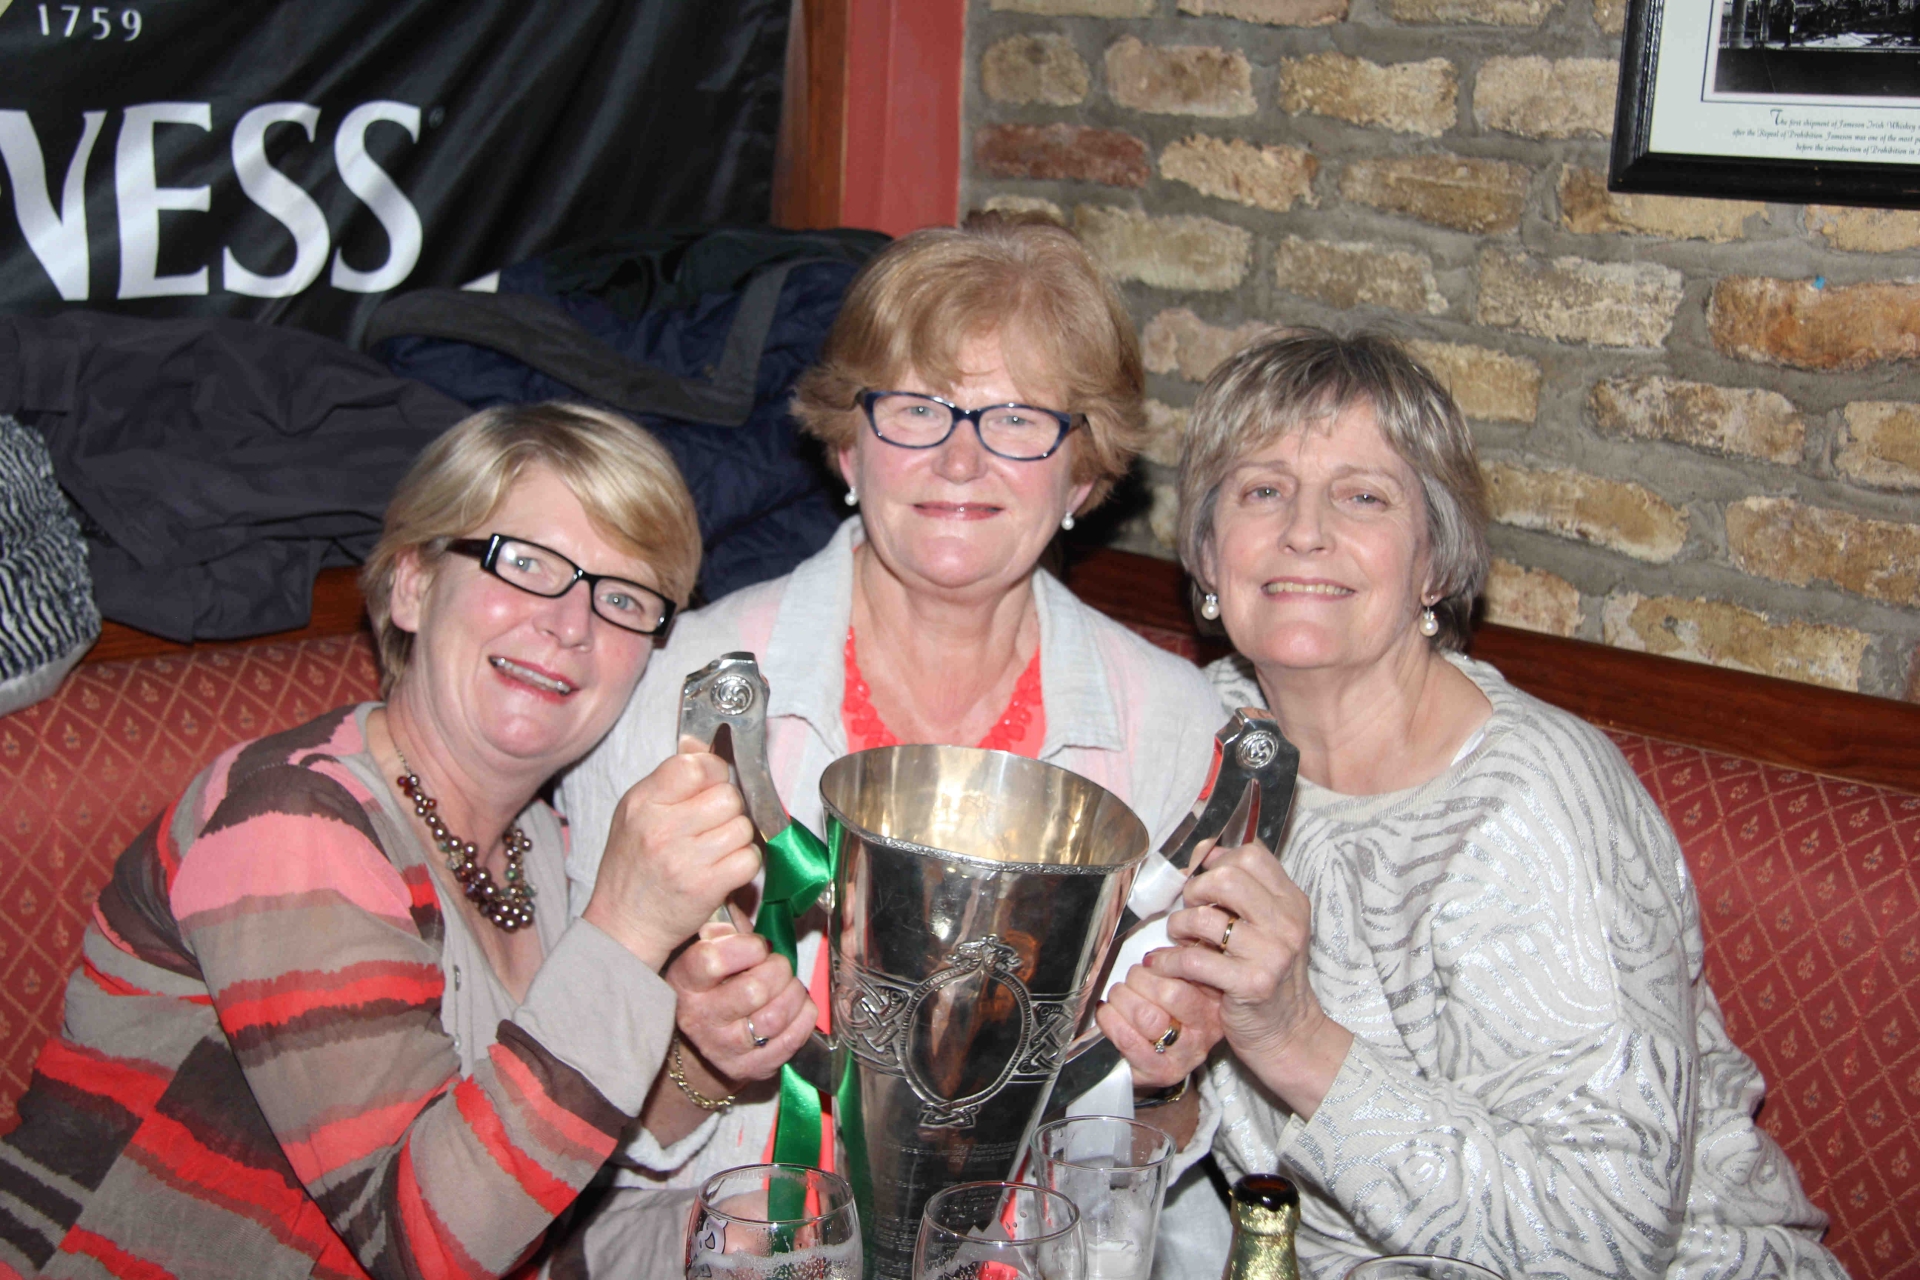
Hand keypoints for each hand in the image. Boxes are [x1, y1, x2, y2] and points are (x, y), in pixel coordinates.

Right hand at [582, 744, 759, 969]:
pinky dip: (744, 863)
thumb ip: (669, 781)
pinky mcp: (707, 888)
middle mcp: (663, 828)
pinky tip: (725, 867)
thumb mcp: (635, 813)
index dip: (714, 772)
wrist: (623, 924)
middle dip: (729, 808)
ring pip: (743, 827)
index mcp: (644, 803)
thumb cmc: (632, 867)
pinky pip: (750, 859)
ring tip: (716, 848)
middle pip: (728, 796)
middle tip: (713, 823)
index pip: (696, 766)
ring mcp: (686, 859)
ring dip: (737, 837)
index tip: (712, 785)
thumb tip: (702, 744)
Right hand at [668, 919, 816, 1086]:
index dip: (746, 947)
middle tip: (778, 966)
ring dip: (793, 995)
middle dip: (778, 970)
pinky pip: (789, 1042)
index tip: (758, 946)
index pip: (712, 960)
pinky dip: (803, 1019)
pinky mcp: (748, 1068)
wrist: (704, 1040)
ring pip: (774, 1018)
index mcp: (686, 981)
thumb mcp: (711, 948)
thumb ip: (724, 924)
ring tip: (789, 987)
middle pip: (753, 990)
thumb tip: (734, 892)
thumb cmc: (716, 982)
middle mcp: (699, 1017)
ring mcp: (723, 1047)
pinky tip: (798, 1008)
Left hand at [1095, 959, 1222, 1088]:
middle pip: (1168, 994)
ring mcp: (1180, 1058)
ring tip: (1118, 996)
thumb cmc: (1172, 1016)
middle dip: (1139, 980)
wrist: (1168, 1061)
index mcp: (1212, 1007)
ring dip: (1122, 998)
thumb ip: (1174, 967)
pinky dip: (1110, 1021)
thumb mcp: (1185, 987)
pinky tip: (1107, 1013)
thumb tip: (1153, 957)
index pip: (1189, 977)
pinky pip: (1127, 1041)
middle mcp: (1202, 1035)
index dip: (1161, 965)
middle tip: (1132, 979)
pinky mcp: (1156, 1073)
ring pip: (1145, 1017)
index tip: (1149, 962)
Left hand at [1145, 841, 1352, 1116]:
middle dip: (1195, 891)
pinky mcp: (1251, 984)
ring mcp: (1272, 953)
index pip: (1252, 855)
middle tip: (1190, 910)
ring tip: (1179, 938)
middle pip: (1226, 878)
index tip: (1201, 878)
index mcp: (1292, 902)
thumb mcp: (1269, 928)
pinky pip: (1194, 959)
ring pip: (1205, 918)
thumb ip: (1244, 891)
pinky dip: (1170, 960)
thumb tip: (1205, 851)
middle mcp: (1287, 923)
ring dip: (1179, 926)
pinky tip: (1165, 964)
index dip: (1217, 860)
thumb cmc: (1269, 977)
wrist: (1289, 1034)